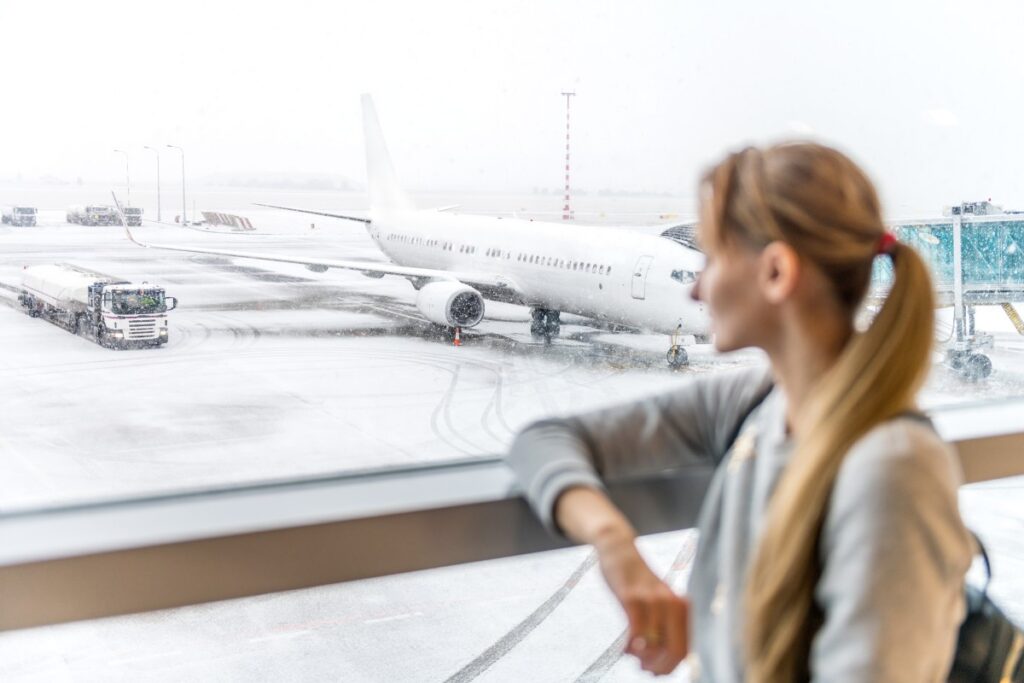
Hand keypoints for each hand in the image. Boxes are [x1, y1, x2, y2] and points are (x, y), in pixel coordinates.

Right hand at [595, 531, 689, 674]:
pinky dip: (628, 648)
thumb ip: (665, 626)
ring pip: (654, 646)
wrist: (619, 549)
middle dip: (659, 668)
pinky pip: (634, 633)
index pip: (684, 650)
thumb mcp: (657, 601)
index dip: (670, 667)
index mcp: (682, 606)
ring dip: (640, 659)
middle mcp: (672, 603)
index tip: (655, 672)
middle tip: (643, 669)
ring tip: (631, 656)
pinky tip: (622, 649)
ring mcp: (651, 600)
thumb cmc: (637, 580)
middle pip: (674, 651)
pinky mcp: (630, 597)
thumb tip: (661, 663)